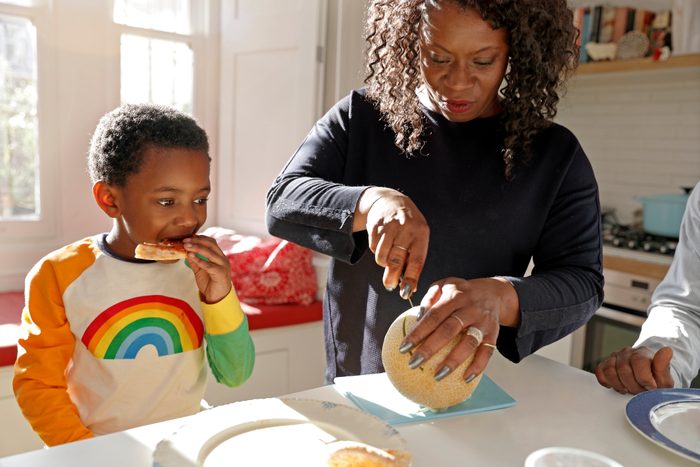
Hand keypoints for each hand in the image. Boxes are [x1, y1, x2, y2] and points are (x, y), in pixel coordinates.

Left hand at [183, 235, 231, 303]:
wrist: (218, 298)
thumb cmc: (210, 284)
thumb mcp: (200, 271)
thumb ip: (194, 261)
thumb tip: (185, 252)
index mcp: (219, 256)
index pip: (211, 242)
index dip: (199, 238)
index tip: (188, 237)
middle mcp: (223, 259)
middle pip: (211, 244)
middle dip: (197, 241)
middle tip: (185, 240)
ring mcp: (223, 265)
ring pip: (210, 253)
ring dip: (197, 248)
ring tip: (186, 246)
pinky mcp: (221, 273)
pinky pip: (209, 265)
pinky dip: (199, 260)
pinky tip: (191, 256)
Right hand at [355, 187, 428, 296]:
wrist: (390, 201)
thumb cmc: (408, 225)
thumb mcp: (418, 237)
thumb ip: (414, 258)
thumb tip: (410, 286)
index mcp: (420, 234)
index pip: (416, 261)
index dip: (411, 278)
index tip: (406, 292)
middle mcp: (405, 229)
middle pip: (395, 260)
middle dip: (391, 277)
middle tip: (390, 286)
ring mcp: (389, 226)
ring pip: (381, 256)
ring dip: (383, 262)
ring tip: (388, 257)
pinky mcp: (375, 226)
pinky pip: (373, 248)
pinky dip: (376, 251)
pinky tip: (382, 243)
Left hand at [399, 277, 518, 381]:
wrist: (494, 293)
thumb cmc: (461, 293)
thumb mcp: (445, 285)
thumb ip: (430, 298)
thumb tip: (417, 319)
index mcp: (454, 296)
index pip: (433, 316)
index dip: (418, 332)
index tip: (403, 348)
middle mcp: (470, 309)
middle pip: (449, 330)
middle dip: (430, 348)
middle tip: (413, 363)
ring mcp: (483, 322)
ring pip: (469, 343)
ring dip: (453, 361)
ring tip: (437, 376)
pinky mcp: (493, 334)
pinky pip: (487, 352)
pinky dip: (478, 366)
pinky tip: (465, 378)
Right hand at [595, 346, 673, 393]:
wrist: (648, 380)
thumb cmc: (655, 380)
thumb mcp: (664, 378)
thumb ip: (664, 365)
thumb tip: (667, 349)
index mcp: (642, 353)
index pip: (638, 362)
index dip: (644, 378)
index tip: (650, 387)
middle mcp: (627, 352)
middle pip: (623, 369)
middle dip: (632, 386)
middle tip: (640, 391)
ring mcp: (614, 357)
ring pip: (610, 371)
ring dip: (619, 385)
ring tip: (629, 389)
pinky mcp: (605, 364)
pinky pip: (600, 372)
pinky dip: (607, 381)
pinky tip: (617, 386)